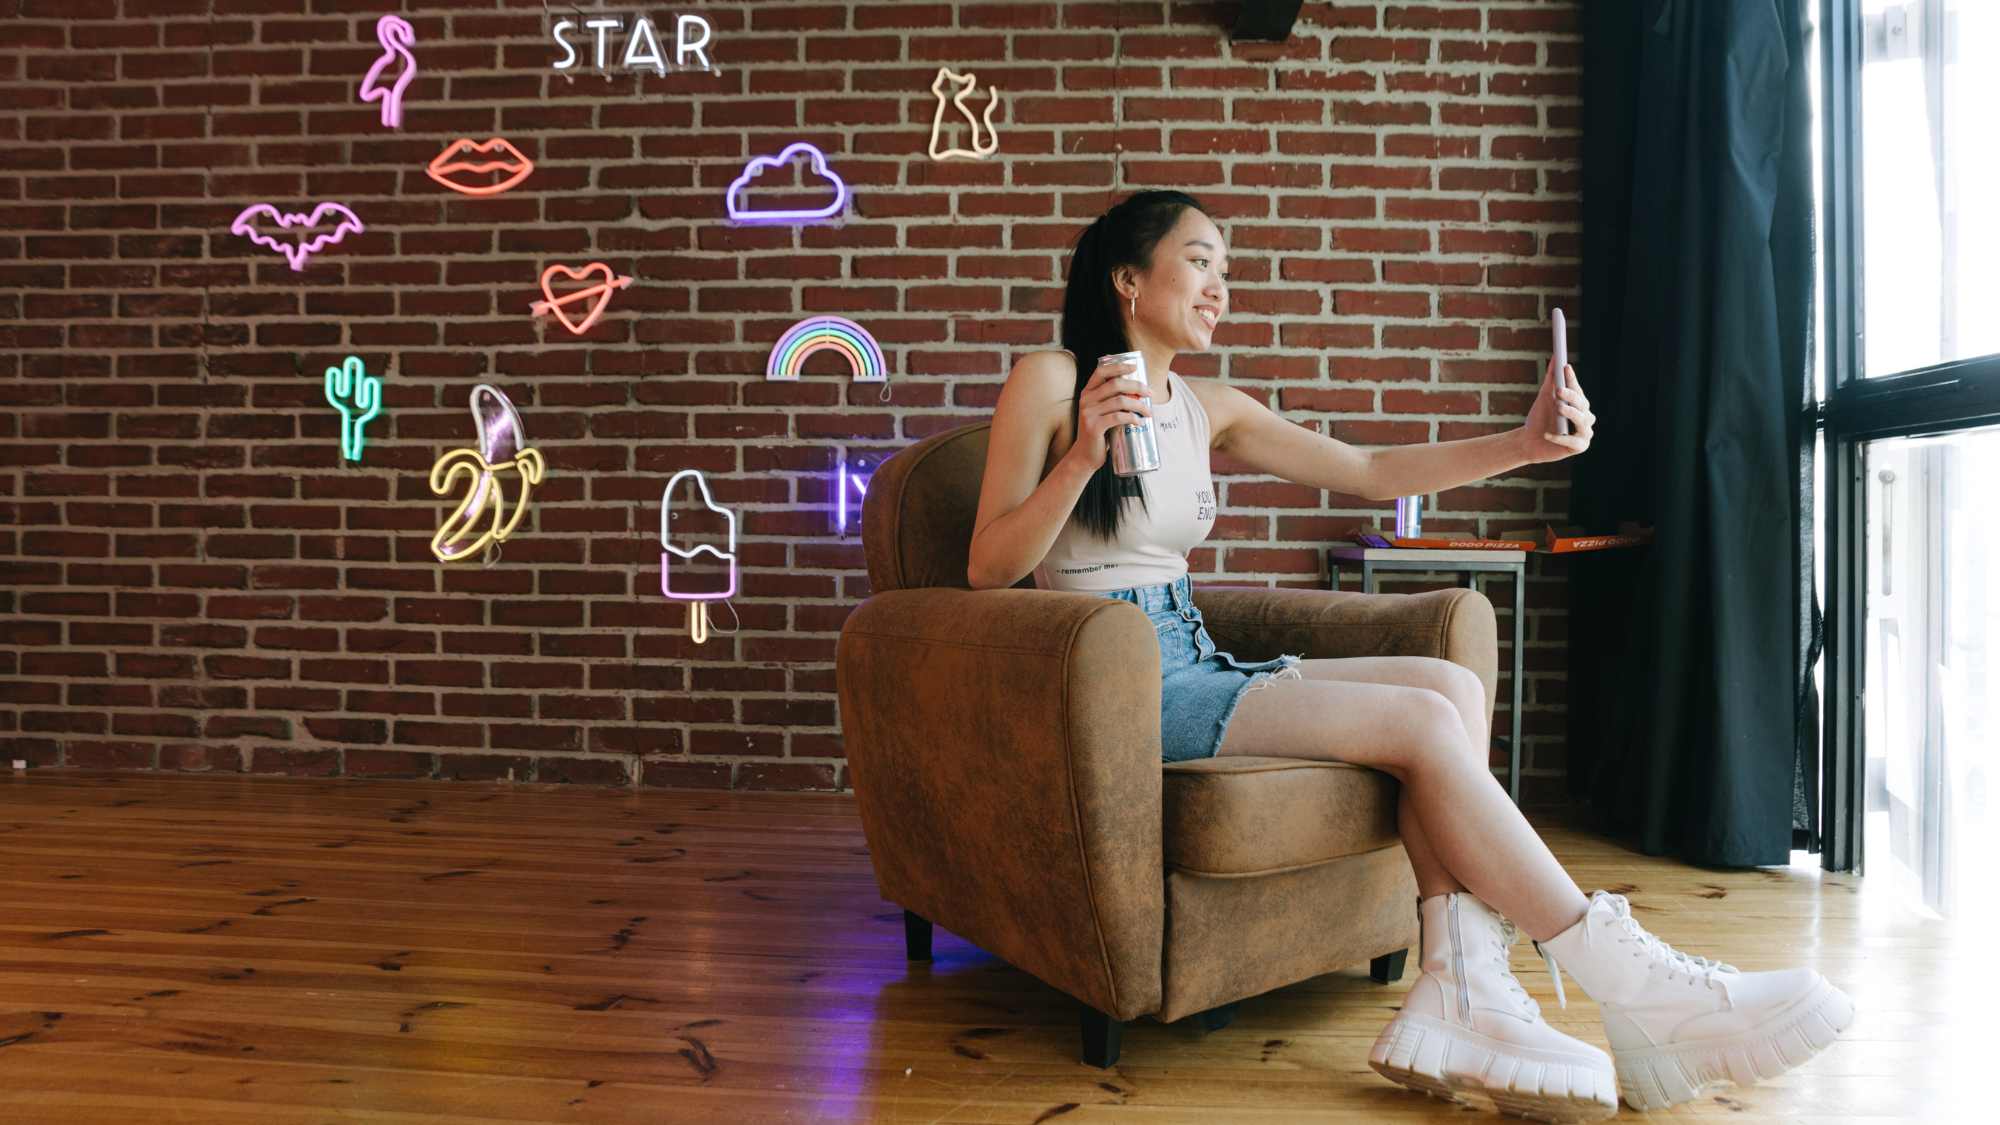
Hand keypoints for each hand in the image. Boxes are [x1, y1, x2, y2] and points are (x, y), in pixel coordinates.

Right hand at [1065, 354, 1152, 469]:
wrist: (1084, 455)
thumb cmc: (1099, 432)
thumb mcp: (1100, 412)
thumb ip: (1111, 400)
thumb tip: (1139, 391)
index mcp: (1087, 392)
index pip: (1101, 371)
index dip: (1119, 366)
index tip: (1135, 367)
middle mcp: (1086, 400)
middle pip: (1116, 384)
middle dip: (1137, 386)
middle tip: (1150, 393)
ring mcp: (1088, 413)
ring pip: (1120, 401)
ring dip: (1139, 405)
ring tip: (1148, 412)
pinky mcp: (1094, 427)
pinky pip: (1118, 417)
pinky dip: (1132, 418)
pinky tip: (1140, 422)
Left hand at [1520, 359, 1592, 463]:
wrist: (1529, 441)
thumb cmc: (1539, 418)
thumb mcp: (1544, 397)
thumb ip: (1552, 378)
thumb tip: (1555, 357)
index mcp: (1579, 404)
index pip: (1578, 390)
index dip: (1572, 379)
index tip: (1565, 367)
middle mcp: (1585, 417)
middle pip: (1582, 404)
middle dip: (1571, 396)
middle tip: (1558, 390)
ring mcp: (1584, 433)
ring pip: (1582, 421)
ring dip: (1570, 413)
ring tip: (1558, 408)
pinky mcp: (1579, 447)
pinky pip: (1573, 441)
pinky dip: (1560, 438)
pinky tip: (1548, 434)